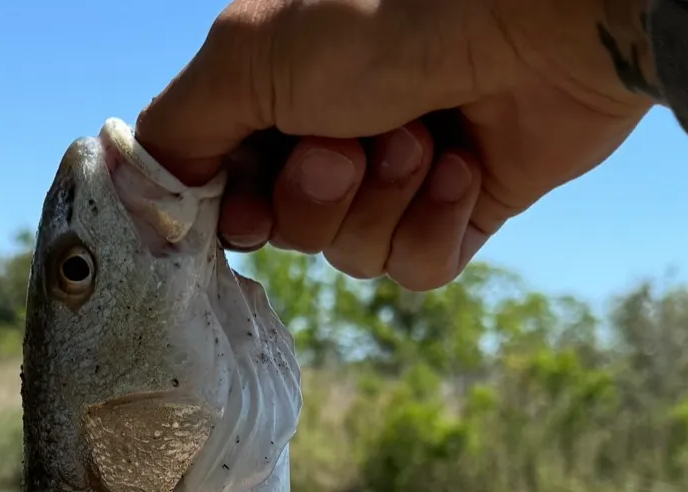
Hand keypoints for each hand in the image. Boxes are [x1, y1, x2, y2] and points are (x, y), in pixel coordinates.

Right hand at [136, 0, 657, 290]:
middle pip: (287, 230)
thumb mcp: (251, 56)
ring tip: (421, 139)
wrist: (543, 21)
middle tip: (349, 144)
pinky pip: (416, 270)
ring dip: (380, 205)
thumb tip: (143, 189)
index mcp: (281, 83)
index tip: (246, 199)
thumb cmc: (394, 14)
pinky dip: (433, 227)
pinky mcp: (463, 206)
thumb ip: (182, 126)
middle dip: (315, 199)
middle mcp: (337, 125)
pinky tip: (462, 167)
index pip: (226, 184)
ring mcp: (402, 170)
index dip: (235, 207)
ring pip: (352, 256)